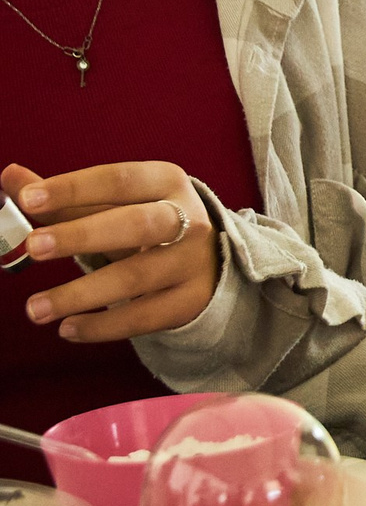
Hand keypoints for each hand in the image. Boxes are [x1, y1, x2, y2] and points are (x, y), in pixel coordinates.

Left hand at [4, 162, 217, 342]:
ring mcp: (192, 262)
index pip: (119, 180)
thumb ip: (64, 198)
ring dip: (81, 293)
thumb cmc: (146, 226)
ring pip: (137, 276)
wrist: (207, 261)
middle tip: (33, 247)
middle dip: (82, 235)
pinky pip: (145, 316)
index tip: (28, 199)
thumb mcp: (113, 206)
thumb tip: (12, 177)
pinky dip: (104, 325)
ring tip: (34, 309)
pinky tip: (68, 328)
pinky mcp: (191, 300)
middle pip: (137, 225)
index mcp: (166, 183)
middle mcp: (189, 219)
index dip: (74, 188)